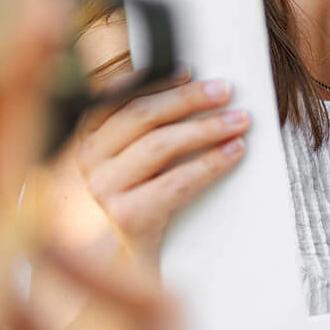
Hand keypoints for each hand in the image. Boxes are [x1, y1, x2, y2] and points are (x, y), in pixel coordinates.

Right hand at [71, 73, 249, 252]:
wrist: (135, 259)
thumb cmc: (145, 196)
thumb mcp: (140, 157)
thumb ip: (151, 122)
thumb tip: (194, 81)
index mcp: (91, 136)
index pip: (119, 95)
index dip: (155, 79)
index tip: (189, 70)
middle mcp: (90, 160)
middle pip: (142, 115)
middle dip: (188, 99)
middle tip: (225, 91)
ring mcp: (104, 189)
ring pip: (160, 146)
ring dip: (205, 128)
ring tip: (239, 121)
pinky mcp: (127, 216)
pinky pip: (176, 182)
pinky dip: (210, 164)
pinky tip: (233, 152)